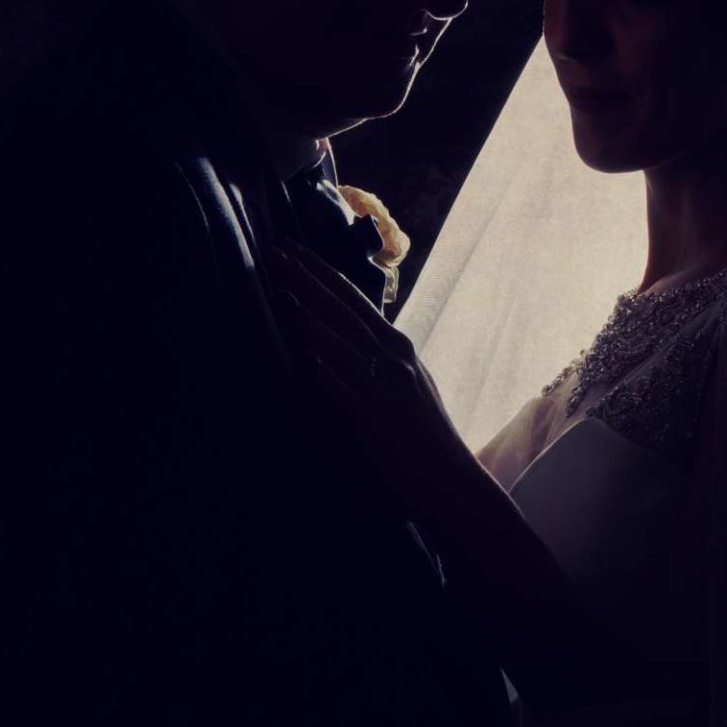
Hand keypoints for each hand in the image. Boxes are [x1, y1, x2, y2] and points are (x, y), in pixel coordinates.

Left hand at [269, 240, 474, 521]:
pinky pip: (347, 388)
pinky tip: (307, 353)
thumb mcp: (409, 379)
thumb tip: (357, 335)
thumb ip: (383, 356)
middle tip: (278, 252)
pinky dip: (328, 368)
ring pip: (343, 339)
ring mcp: (385, 385)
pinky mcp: (376, 417)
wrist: (448, 474)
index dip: (322, 273)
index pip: (353, 299)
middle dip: (309, 279)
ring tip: (283, 289)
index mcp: (398, 345)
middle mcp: (393, 356)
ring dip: (312, 313)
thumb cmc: (425, 430)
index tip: (295, 251)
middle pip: (344, 309)